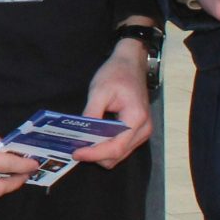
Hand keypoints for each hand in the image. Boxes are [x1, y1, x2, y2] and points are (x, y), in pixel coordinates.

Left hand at [71, 40, 155, 167]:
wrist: (131, 64)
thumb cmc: (116, 73)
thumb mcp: (99, 90)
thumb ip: (91, 113)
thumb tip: (81, 134)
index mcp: (136, 118)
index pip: (115, 147)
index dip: (94, 154)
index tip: (76, 153)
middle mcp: (143, 129)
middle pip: (117, 155)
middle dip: (95, 156)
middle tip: (75, 147)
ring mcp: (143, 132)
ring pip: (119, 154)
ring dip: (100, 153)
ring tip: (82, 143)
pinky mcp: (138, 131)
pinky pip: (121, 147)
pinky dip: (106, 147)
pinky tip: (93, 139)